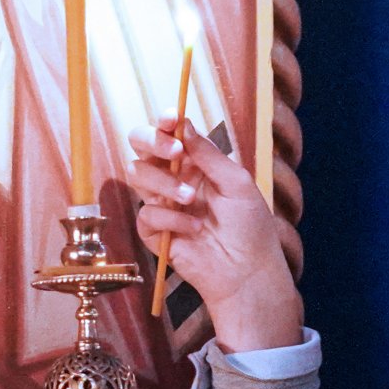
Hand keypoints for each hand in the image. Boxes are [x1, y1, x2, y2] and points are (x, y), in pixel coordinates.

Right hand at [125, 118, 302, 352]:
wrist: (246, 270)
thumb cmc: (249, 225)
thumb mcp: (236, 182)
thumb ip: (207, 153)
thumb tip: (183, 122)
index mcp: (194, 163)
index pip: (168, 134)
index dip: (163, 122)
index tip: (170, 117)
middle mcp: (174, 178)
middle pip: (142, 147)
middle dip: (151, 142)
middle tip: (173, 151)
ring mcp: (162, 204)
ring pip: (138, 175)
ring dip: (164, 183)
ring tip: (192, 200)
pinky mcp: (154, 232)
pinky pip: (146, 214)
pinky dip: (169, 218)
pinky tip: (192, 228)